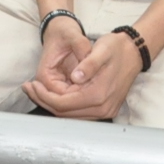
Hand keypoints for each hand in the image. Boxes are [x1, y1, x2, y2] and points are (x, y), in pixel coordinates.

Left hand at [23, 28, 142, 119]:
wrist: (134, 52)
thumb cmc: (116, 48)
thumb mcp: (102, 49)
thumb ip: (88, 64)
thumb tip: (75, 76)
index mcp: (98, 95)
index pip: (63, 104)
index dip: (44, 96)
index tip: (31, 85)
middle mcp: (102, 108)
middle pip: (65, 114)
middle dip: (44, 102)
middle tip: (29, 89)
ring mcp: (104, 111)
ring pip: (71, 116)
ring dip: (53, 105)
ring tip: (37, 91)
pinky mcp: (105, 109)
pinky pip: (79, 113)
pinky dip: (65, 106)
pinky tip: (55, 94)